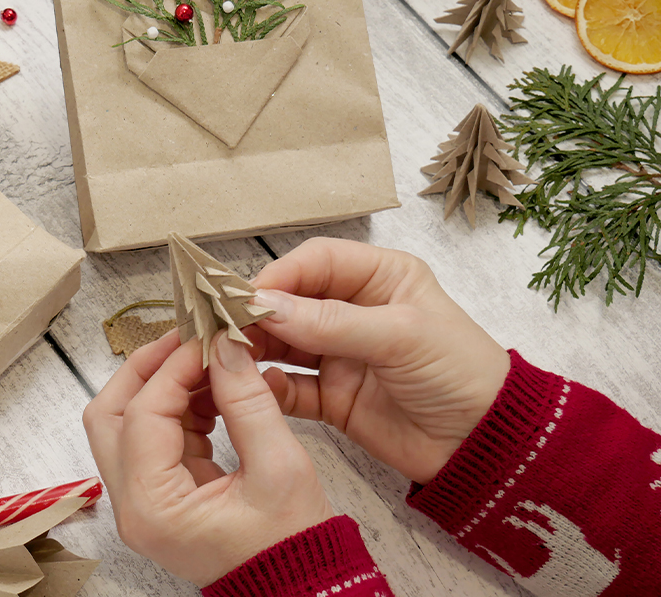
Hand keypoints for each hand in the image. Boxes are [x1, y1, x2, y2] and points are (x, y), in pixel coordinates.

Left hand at [83, 330, 333, 585]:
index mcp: (152, 507)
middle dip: (147, 369)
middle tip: (190, 339)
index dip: (173, 366)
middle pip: (110, 414)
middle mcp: (132, 505)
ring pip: (125, 421)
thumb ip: (247, 400)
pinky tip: (215, 391)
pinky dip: (177, 406)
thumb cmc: (294, 544)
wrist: (302, 591)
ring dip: (163, 385)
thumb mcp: (279, 466)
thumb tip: (224, 344)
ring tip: (211, 362)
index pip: (142, 413)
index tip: (208, 334)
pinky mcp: (160, 494)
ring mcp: (141, 501)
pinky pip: (152, 436)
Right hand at [244, 237, 509, 484]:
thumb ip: (331, 321)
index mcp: (379, 277)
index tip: (246, 297)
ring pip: (282, 343)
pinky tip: (253, 389)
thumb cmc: (461, 374)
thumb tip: (265, 305)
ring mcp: (340, 354)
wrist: (486, 448)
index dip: (279, 276)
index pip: (315, 262)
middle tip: (223, 326)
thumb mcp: (400, 336)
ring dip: (254, 349)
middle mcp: (354, 310)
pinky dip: (268, 388)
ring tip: (226, 356)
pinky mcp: (332, 397)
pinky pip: (289, 387)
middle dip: (256, 313)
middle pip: (290, 301)